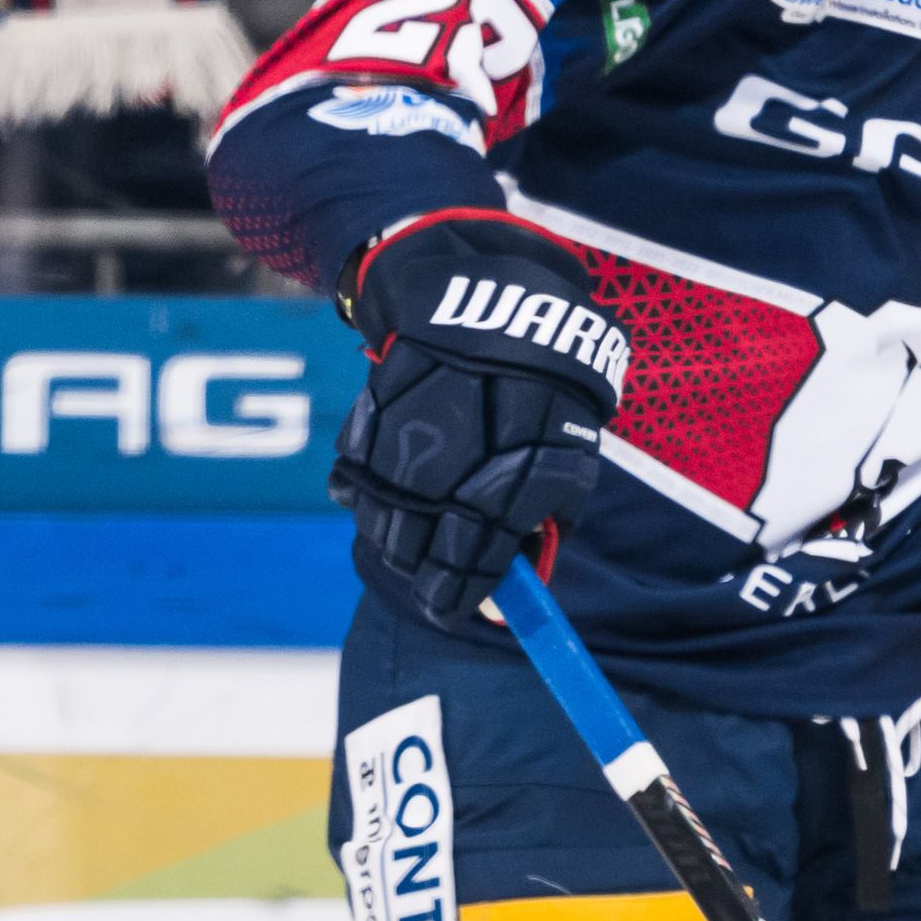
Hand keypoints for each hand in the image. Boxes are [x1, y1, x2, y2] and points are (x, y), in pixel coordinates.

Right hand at [332, 211, 628, 625]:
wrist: (490, 312)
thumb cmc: (546, 397)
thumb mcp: (567, 467)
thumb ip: (537, 530)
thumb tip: (510, 590)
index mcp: (491, 505)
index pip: (460, 581)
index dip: (458, 603)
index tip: (459, 607)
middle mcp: (434, 489)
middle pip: (410, 560)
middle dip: (428, 572)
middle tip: (443, 565)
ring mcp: (392, 461)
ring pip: (378, 527)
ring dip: (399, 535)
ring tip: (423, 519)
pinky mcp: (363, 434)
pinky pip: (353, 485)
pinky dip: (372, 493)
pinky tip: (398, 480)